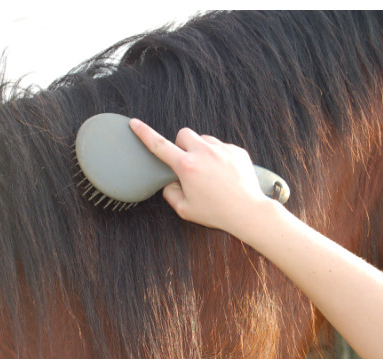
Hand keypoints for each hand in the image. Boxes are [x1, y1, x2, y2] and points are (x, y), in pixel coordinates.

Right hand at [129, 117, 272, 237]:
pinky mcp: (237, 151)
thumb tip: (170, 182)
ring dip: (201, 151)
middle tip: (187, 163)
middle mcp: (204, 153)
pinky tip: (224, 174)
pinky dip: (218, 157)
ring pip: (204, 139)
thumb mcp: (184, 209)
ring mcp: (222, 149)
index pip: (159, 145)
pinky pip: (221, 147)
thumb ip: (170, 193)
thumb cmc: (215, 212)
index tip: (135, 123)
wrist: (248, 211)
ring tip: (209, 172)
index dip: (144, 133)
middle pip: (183, 134)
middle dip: (181, 145)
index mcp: (187, 166)